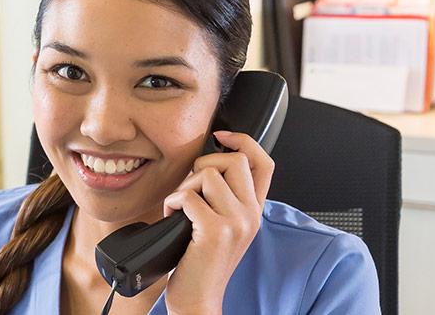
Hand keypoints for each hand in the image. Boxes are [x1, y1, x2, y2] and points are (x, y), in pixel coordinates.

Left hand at [162, 131, 274, 313]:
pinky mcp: (215, 232)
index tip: (220, 136)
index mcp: (254, 212)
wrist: (198, 300)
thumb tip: (206, 163)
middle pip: (233, 160)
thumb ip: (224, 199)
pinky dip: (171, 203)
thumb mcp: (223, 228)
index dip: (243, 140)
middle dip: (203, 165)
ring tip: (181, 209)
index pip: (263, 163)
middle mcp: (250, 215)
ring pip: (208, 174)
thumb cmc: (201, 264)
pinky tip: (172, 218)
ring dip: (184, 186)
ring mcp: (236, 223)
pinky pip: (186, 196)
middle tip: (191, 189)